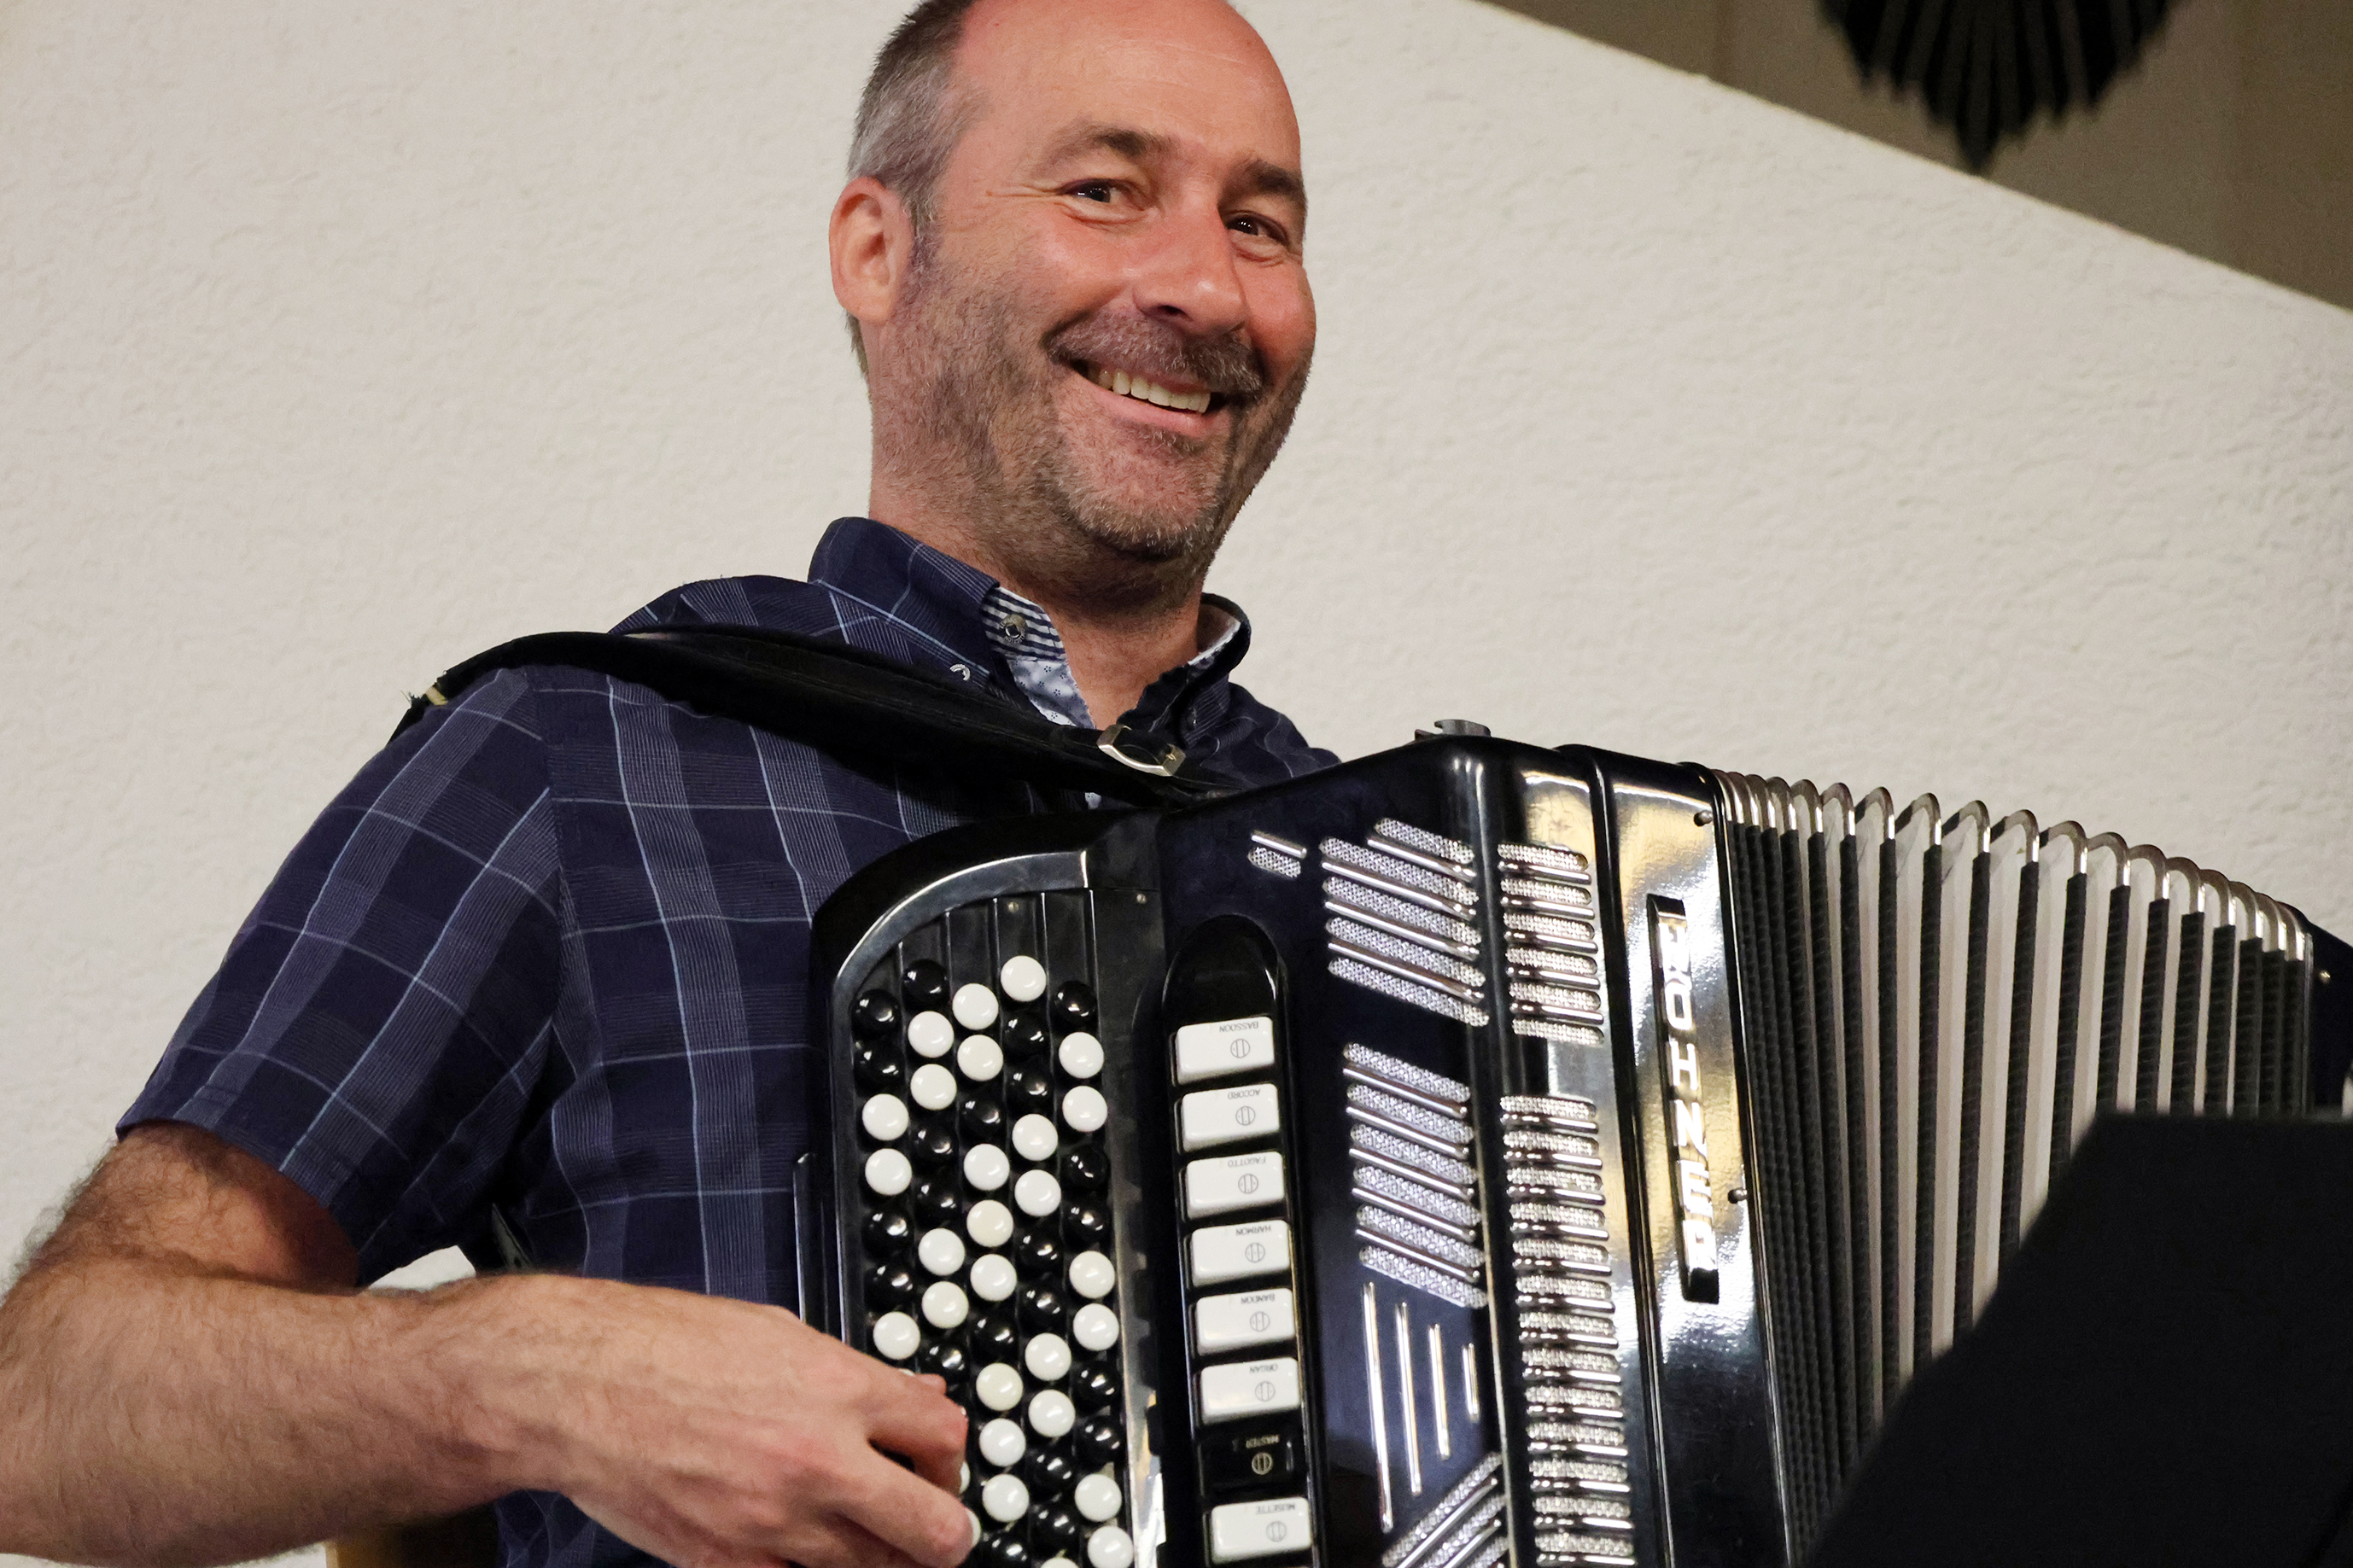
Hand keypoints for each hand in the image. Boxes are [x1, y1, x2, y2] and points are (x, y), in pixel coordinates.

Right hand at [505, 1278, 971, 1567]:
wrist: (576, 1385)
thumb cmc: (667, 1347)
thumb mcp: (783, 1334)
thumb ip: (859, 1375)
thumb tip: (918, 1396)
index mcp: (840, 1389)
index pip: (946, 1438)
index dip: (949, 1455)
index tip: (934, 1461)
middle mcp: (820, 1461)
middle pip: (937, 1531)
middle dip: (942, 1529)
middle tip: (927, 1521)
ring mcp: (776, 1522)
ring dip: (881, 1555)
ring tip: (860, 1529)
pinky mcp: (729, 1564)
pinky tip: (799, 1546)